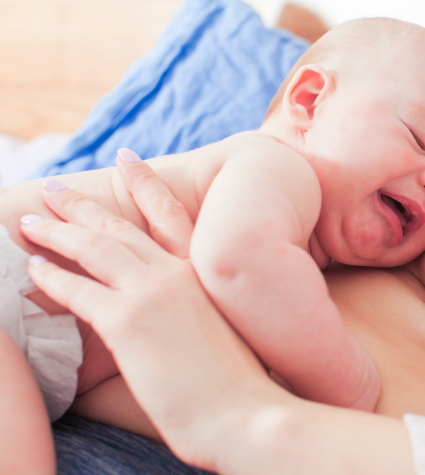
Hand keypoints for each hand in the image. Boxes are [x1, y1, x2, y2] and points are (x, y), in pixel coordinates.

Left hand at [20, 154, 284, 470]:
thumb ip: (202, 309)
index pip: (169, 216)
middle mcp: (179, 273)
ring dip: (58, 232)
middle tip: (54, 188)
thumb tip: (182, 312)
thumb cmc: (242, 384)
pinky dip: (52, 278)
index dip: (146, 184)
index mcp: (205, 273)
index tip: (126, 159)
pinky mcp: (128, 323)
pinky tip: (33, 269)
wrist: (246, 412)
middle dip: (82, 205)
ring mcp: (153, 294)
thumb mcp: (228, 330)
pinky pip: (79, 291)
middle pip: (120, 228)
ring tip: (31, 222)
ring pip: (94, 250)